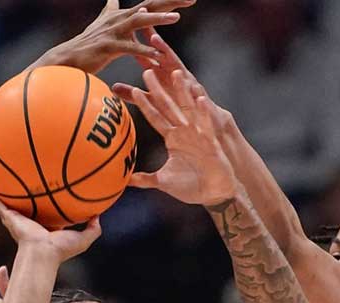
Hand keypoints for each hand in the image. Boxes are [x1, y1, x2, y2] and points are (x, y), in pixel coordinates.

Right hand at [0, 186, 101, 261]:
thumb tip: (99, 216)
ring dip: (2, 193)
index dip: (47, 206)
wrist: (43, 253)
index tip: (48, 196)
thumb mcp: (83, 239)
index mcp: (45, 228)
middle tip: (20, 183)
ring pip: (8, 203)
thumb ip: (93, 229)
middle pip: (25, 207)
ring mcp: (17, 220)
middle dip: (23, 198)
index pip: (45, 214)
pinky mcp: (9, 218)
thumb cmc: (60, 250)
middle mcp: (29, 223)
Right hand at [38, 0, 194, 73]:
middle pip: (149, 6)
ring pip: (139, 22)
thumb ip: (110, 10)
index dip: (169, 0)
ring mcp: (112, 32)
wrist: (67, 59)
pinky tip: (158, 56)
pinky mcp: (107, 47)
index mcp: (122, 16)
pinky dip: (144, 51)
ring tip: (177, 18)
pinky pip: (129, 48)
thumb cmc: (87, 44)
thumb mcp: (102, 23)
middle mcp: (118, 19)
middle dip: (170, 1)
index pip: (150, 4)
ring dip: (158, 19)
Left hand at [114, 67, 236, 204]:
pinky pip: (207, 124)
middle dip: (158, 89)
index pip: (155, 118)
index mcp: (172, 138)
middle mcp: (184, 132)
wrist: (214, 194)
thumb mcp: (163, 182)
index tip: (133, 90)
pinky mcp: (211, 141)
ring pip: (188, 108)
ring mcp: (198, 134)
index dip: (145, 105)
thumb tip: (124, 181)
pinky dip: (204, 112)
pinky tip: (200, 98)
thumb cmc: (190, 187)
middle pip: (168, 106)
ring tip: (175, 72)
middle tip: (147, 70)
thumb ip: (144, 179)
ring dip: (182, 91)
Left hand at [135, 31, 236, 131]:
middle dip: (160, 47)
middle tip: (150, 34)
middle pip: (167, 61)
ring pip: (185, 81)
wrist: (207, 125)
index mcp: (164, 77)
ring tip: (172, 66)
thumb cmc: (178, 110)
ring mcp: (192, 92)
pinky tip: (201, 98)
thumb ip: (135, 96)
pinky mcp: (205, 108)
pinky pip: (204, 106)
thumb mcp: (154, 103)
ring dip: (179, 74)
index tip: (130, 29)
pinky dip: (202, 101)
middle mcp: (178, 79)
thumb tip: (115, 87)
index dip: (140, 44)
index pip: (149, 57)